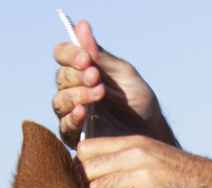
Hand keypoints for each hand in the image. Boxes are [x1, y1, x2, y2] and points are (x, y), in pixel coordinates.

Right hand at [52, 20, 175, 147]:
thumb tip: (81, 26)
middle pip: (61, 78)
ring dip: (77, 94)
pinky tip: (84, 111)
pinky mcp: (75, 137)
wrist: (151, 133)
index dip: (70, 54)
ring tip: (99, 92)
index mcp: (82, 71)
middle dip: (77, 75)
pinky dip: (73, 117)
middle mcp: (73, 91)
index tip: (86, 57)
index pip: (63, 55)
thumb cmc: (138, 102)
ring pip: (59, 101)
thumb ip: (101, 55)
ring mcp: (72, 114)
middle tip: (96, 76)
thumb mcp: (124, 74)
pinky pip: (64, 126)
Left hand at [76, 136, 211, 187]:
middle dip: (91, 185)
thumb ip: (122, 160)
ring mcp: (142, 171)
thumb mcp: (152, 158)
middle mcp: (135, 152)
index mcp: (135, 142)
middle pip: (87, 170)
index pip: (86, 148)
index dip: (83, 165)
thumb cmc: (181, 179)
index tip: (92, 179)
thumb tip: (85, 170)